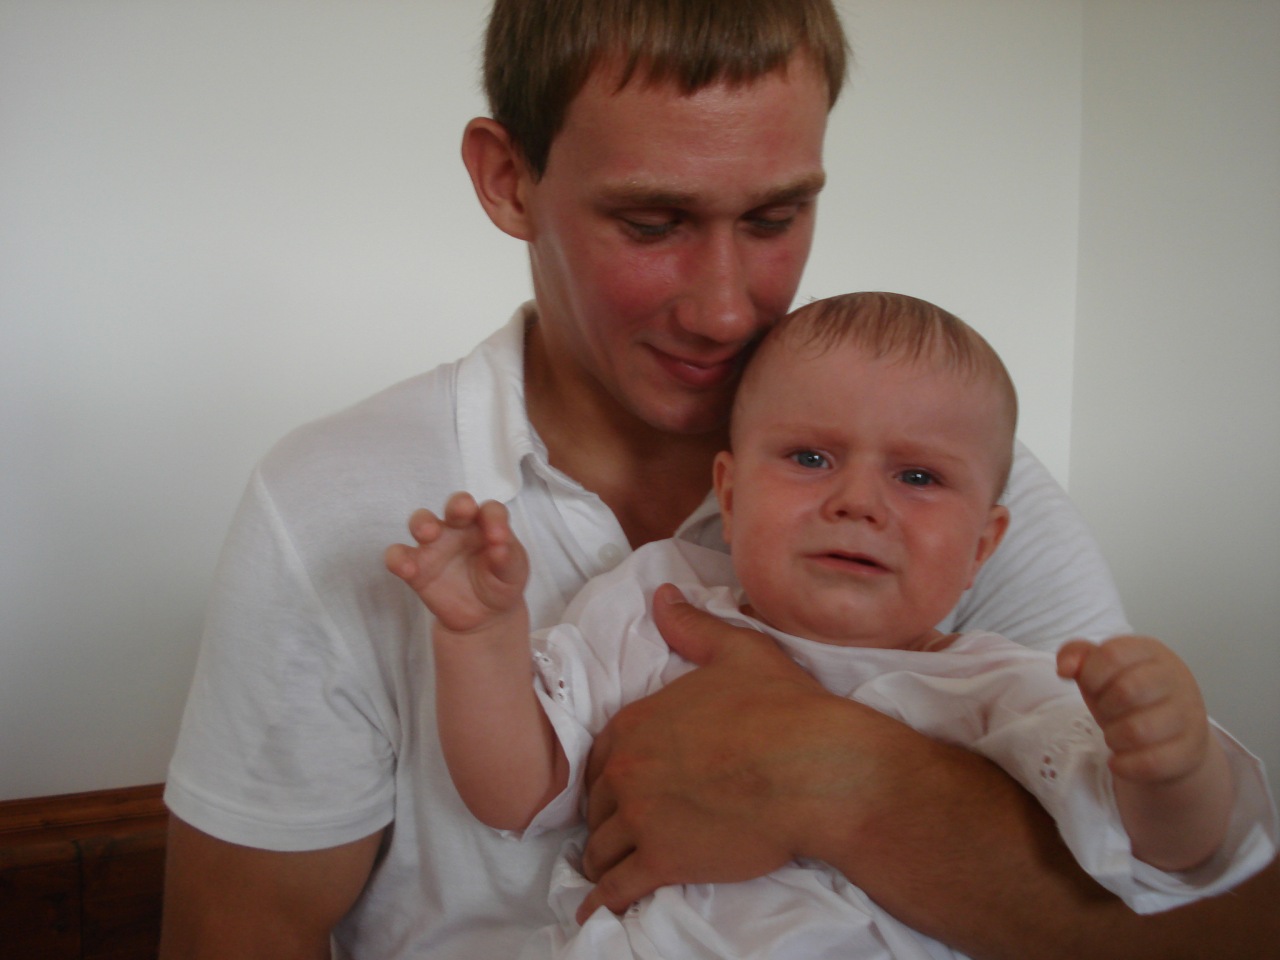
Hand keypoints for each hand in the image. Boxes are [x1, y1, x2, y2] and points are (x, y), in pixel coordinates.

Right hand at [384, 492, 527, 633]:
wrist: (485, 616)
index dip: (494, 518)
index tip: (499, 538)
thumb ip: (508, 558)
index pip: (490, 510)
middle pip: (455, 505)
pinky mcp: (416, 568)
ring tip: (427, 534)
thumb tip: (500, 547)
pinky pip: (399, 557)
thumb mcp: (513, 573)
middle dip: (457, 504)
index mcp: (486, 524)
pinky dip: (398, 559)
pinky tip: (408, 569)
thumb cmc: (501, 582)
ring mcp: (435, 546)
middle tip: (462, 511)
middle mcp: (459, 529)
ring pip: (421, 522)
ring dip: (422, 523)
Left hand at [576, 583, 841, 920]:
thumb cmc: (783, 708)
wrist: (817, 770)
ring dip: (602, 859)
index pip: (601, 756)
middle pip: (598, 803)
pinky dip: (601, 903)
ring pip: (600, 847)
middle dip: (605, 817)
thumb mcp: (738, 653)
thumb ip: (693, 627)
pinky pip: (615, 889)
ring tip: (608, 869)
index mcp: (637, 722)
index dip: (610, 773)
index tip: (620, 787)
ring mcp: (641, 819)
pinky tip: (593, 914)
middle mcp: (627, 770)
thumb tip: (663, 596)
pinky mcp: (662, 862)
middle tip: (617, 830)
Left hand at [1057, 635, 1210, 783]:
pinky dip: (1125, 765)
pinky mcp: (1192, 750)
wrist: (1173, 734)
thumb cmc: (1131, 696)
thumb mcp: (1102, 670)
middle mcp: (1176, 679)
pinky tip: (1120, 761)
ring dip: (1114, 738)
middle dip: (1104, 707)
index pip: (1112, 654)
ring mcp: (1189, 715)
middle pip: (1126, 691)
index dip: (1091, 675)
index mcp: (1151, 652)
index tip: (1092, 687)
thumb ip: (1076, 655)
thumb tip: (1065, 668)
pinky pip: (1151, 762)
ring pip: (1138, 730)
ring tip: (1115, 736)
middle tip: (1107, 713)